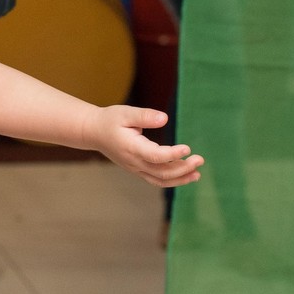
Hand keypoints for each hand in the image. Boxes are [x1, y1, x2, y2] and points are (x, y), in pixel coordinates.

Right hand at [87, 105, 203, 187]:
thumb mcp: (125, 112)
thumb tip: (165, 118)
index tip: (188, 148)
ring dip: (180, 178)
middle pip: (162, 172)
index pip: (156, 156)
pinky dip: (172, 180)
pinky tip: (186, 175)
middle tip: (199, 159)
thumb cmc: (110, 120)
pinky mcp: (138, 170)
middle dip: (183, 168)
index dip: (173, 154)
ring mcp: (135, 169)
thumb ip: (145, 115)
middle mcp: (134, 162)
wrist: (94, 132)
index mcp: (131, 148)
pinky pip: (157, 180)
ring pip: (160, 180)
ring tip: (197, 174)